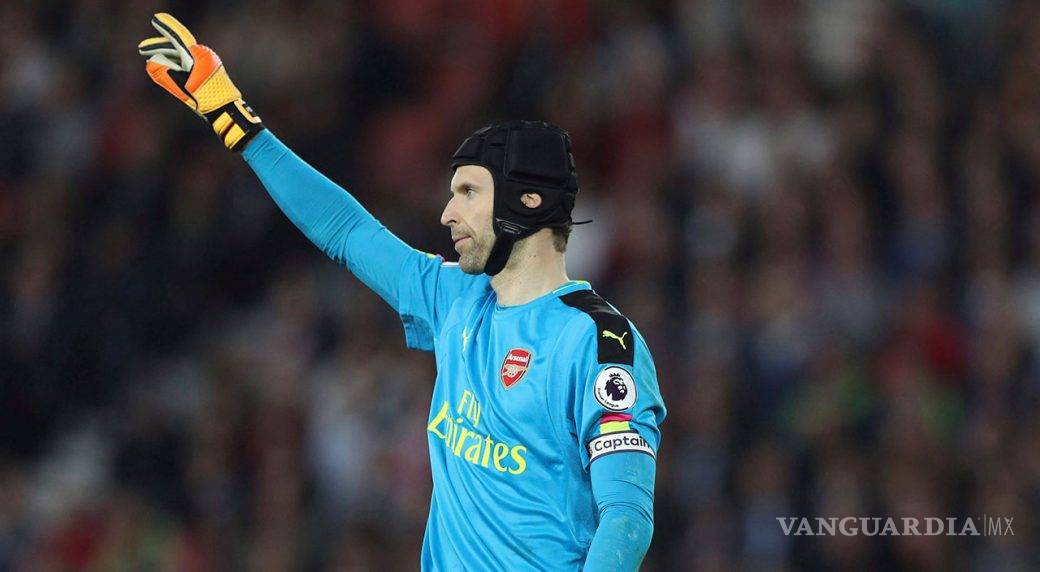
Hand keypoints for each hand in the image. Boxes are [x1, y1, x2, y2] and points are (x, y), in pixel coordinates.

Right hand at [138, 13, 263, 151]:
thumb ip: (165, 74)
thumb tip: (152, 62)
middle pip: (178, 46)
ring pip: (182, 55)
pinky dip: (175, 62)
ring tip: (149, 56)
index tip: (156, 19)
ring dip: (166, 55)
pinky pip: (187, 62)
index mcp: (200, 56)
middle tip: (142, 48)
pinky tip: (164, 63)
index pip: (179, 37)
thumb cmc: (207, 99)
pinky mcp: (208, 69)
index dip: (166, 27)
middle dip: (160, 47)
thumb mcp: (182, 87)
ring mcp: (208, 61)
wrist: (226, 111)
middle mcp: (205, 55)